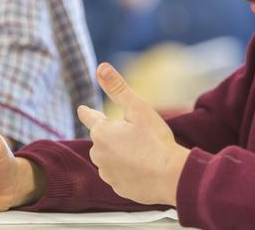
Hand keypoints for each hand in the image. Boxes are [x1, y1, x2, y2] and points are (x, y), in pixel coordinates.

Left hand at [78, 63, 189, 205]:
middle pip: (102, 138)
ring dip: (120, 153)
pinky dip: (127, 169)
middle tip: (137, 135)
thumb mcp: (137, 108)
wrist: (171, 177)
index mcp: (101, 132)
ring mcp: (107, 173)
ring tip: (142, 151)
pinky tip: (142, 167)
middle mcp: (98, 154)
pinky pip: (118, 174)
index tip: (82, 109)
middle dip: (114, 134)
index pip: (89, 117)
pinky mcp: (118, 188)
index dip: (87, 112)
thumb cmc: (155, 141)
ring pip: (109, 157)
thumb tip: (100, 67)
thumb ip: (117, 88)